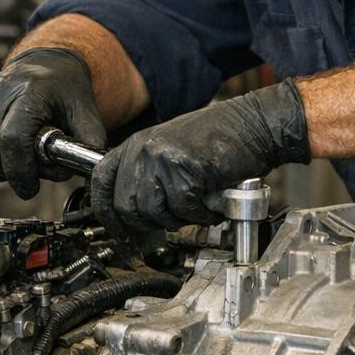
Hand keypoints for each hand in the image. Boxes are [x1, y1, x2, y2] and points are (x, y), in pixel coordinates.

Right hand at [0, 47, 106, 197]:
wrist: (45, 65)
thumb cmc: (66, 90)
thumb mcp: (87, 112)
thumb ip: (88, 142)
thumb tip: (82, 172)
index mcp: (31, 92)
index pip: (13, 138)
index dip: (20, 170)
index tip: (30, 189)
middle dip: (11, 172)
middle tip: (31, 172)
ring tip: (17, 161)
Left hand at [90, 79, 308, 230]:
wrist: (253, 125)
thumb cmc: (218, 141)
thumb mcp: (171, 151)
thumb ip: (147, 175)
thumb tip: (130, 213)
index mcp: (136, 145)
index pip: (101, 182)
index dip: (105, 212)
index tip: (116, 229)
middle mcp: (144, 150)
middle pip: (127, 207)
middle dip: (150, 223)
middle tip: (174, 218)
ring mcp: (163, 159)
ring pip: (156, 212)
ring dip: (180, 218)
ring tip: (197, 205)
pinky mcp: (186, 169)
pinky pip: (185, 209)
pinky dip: (201, 214)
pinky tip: (211, 201)